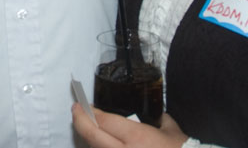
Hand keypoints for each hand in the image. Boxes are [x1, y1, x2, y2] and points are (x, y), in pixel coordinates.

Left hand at [72, 103, 187, 147]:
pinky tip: (99, 143)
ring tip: (86, 128)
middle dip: (79, 121)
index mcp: (137, 137)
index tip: (84, 105)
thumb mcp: (171, 131)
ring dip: (88, 139)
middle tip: (76, 110)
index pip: (104, 121)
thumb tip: (154, 113)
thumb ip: (160, 119)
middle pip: (92, 136)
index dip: (90, 111)